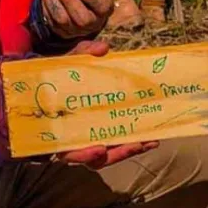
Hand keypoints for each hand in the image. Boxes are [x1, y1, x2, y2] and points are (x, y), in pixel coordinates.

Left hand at [40, 0, 125, 38]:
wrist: (81, 7)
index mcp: (105, 8)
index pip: (102, 6)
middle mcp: (92, 22)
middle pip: (82, 18)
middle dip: (69, 1)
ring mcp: (75, 28)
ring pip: (63, 20)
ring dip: (53, 2)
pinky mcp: (60, 30)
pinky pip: (50, 21)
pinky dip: (45, 7)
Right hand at [57, 40, 158, 167]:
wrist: (55, 82)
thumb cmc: (60, 76)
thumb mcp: (67, 62)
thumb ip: (82, 53)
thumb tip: (103, 49)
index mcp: (58, 129)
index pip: (67, 151)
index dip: (83, 154)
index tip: (100, 148)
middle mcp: (73, 140)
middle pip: (94, 159)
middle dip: (118, 153)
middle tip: (138, 144)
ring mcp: (88, 141)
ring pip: (108, 156)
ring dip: (129, 149)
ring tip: (150, 141)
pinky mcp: (102, 137)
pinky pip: (116, 146)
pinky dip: (132, 143)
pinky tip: (151, 137)